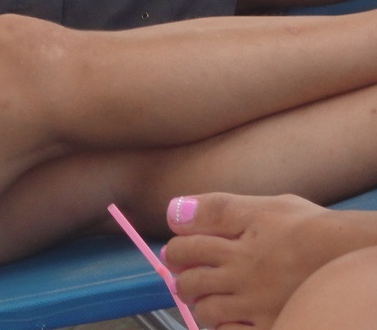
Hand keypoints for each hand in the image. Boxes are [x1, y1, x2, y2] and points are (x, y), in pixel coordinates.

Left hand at [163, 193, 347, 329]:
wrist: (351, 258)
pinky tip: (231, 317)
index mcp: (237, 246)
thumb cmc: (312, 230)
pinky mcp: (273, 326)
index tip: (178, 252)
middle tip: (187, 277)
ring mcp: (258, 306)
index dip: (175, 250)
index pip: (184, 250)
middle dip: (182, 278)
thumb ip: (217, 209)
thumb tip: (174, 213)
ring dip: (200, 304)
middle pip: (190, 283)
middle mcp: (244, 278)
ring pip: (206, 312)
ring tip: (208, 297)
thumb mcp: (264, 207)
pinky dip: (224, 327)